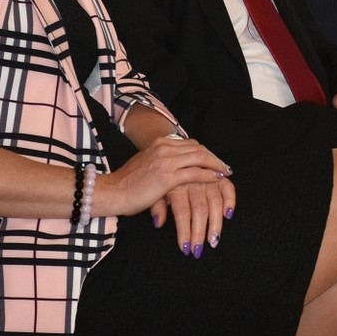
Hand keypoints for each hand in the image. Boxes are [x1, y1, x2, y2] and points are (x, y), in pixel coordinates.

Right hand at [95, 134, 230, 219]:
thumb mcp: (147, 164)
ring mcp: (166, 161)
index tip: (214, 160)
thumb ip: (162, 161)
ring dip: (216, 166)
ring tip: (225, 173)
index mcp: (159, 143)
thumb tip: (177, 167)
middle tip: (225, 167)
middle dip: (214, 158)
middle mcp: (164, 148)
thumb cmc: (127, 183)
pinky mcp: (167, 177)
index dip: (206, 152)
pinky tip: (216, 179)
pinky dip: (209, 176)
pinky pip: (195, 174)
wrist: (111, 191)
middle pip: (198, 149)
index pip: (190, 144)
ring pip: (200, 159)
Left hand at [149, 177, 237, 257]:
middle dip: (200, 232)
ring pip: (214, 202)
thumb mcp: (154, 191)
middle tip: (198, 251)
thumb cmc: (160, 178)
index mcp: (175, 186)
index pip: (182, 212)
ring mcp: (206, 177)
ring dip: (216, 223)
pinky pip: (227, 187)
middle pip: (199, 209)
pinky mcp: (217, 174)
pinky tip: (228, 214)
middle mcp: (192, 181)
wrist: (168, 156)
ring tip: (214, 240)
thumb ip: (157, 207)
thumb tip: (158, 223)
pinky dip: (230, 200)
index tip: (185, 248)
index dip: (185, 231)